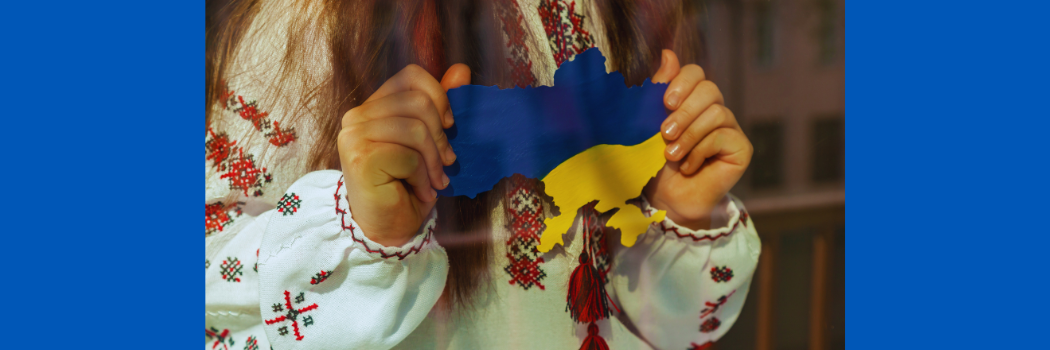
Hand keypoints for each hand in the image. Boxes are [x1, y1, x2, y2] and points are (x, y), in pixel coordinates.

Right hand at [338, 64, 471, 245]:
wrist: (388, 228)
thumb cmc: (407, 185)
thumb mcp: (429, 140)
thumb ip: (440, 104)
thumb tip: (461, 69)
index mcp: (373, 106)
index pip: (411, 76)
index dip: (439, 97)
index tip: (449, 126)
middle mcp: (356, 116)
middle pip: (418, 102)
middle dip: (440, 138)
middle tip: (445, 163)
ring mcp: (354, 136)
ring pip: (416, 129)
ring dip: (433, 162)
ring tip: (433, 181)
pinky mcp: (360, 159)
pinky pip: (409, 157)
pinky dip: (422, 178)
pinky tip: (418, 191)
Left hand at [643, 50, 752, 229]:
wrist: (664, 199)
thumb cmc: (654, 162)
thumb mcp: (649, 122)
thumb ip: (659, 88)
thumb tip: (668, 53)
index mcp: (690, 99)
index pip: (695, 73)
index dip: (682, 82)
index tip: (665, 102)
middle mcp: (713, 109)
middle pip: (709, 89)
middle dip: (684, 111)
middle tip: (664, 133)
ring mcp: (730, 127)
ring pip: (717, 112)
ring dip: (689, 135)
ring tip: (671, 155)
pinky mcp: (741, 147)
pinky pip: (724, 135)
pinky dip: (700, 151)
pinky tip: (689, 167)